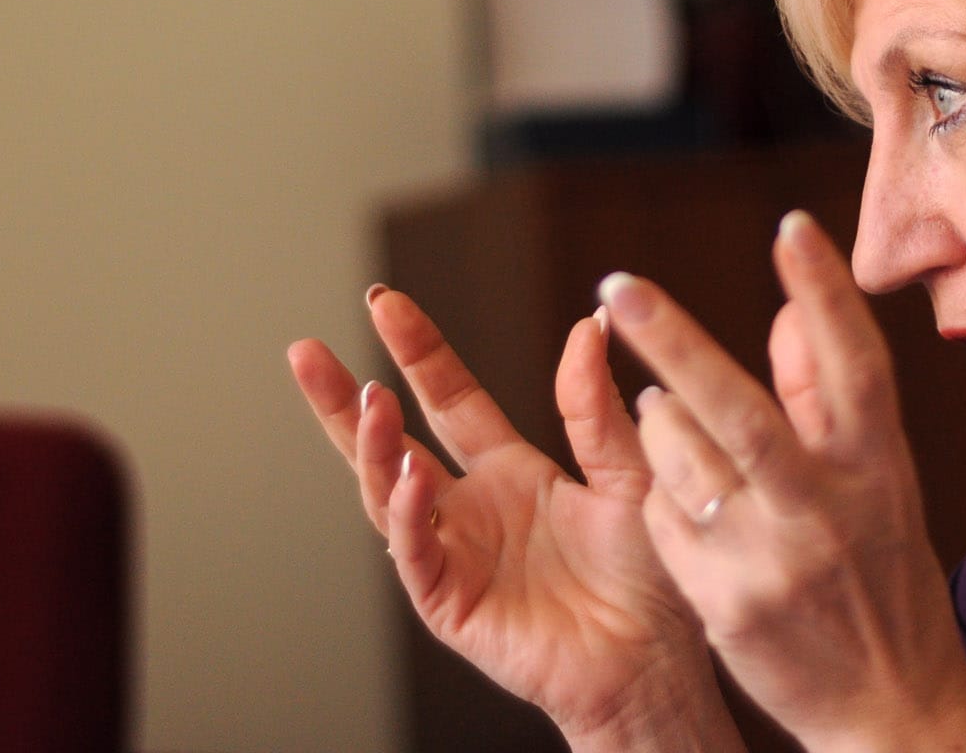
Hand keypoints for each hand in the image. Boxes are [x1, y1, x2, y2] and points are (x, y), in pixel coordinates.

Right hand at [287, 288, 742, 750]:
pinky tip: (407, 477)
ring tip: (370, 402)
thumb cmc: (653, 577)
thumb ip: (597, 408)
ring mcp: (455, 556)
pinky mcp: (451, 604)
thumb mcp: (630, 473)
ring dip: (372, 448)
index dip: (418, 352)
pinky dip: (405, 515)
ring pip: (387, 494)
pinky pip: (415, 555)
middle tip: (307, 352)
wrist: (659, 661)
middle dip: (345, 399)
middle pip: (390, 443)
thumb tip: (588, 325)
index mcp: (510, 472)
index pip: (449, 398)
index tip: (385, 303)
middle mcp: (472, 509)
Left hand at [603, 211, 965, 751]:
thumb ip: (824, 395)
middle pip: (739, 410)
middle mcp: (826, 508)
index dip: (825, 292)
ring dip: (659, 420)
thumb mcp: (876, 481)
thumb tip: (785, 310)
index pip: (855, 363)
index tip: (790, 225)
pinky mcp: (725, 602)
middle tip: (620, 285)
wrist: (891, 705)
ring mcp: (772, 560)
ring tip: (662, 407)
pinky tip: (684, 499)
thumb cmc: (880, 572)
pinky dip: (662, 494)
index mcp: (878, 465)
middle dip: (676, 340)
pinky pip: (663, 517)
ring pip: (682, 458)